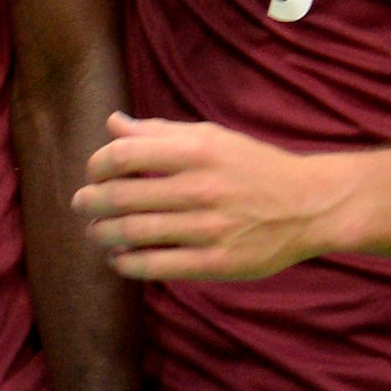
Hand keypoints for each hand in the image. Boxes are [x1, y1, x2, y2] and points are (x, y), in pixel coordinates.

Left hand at [72, 112, 348, 279]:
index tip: (93, 172)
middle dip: (90, 201)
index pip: (124, 155)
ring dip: (103, 233)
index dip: (97, 164)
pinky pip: (157, 267)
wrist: (309, 205)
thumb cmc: (253, 165)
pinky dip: (127, 264)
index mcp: (196, 151)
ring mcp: (208, 228)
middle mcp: (200, 188)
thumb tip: (112, 123)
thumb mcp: (210, 137)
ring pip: (134, 234)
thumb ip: (159, 132)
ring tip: (95, 231)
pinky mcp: (216, 262)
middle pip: (122, 196)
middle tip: (81, 203)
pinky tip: (118, 258)